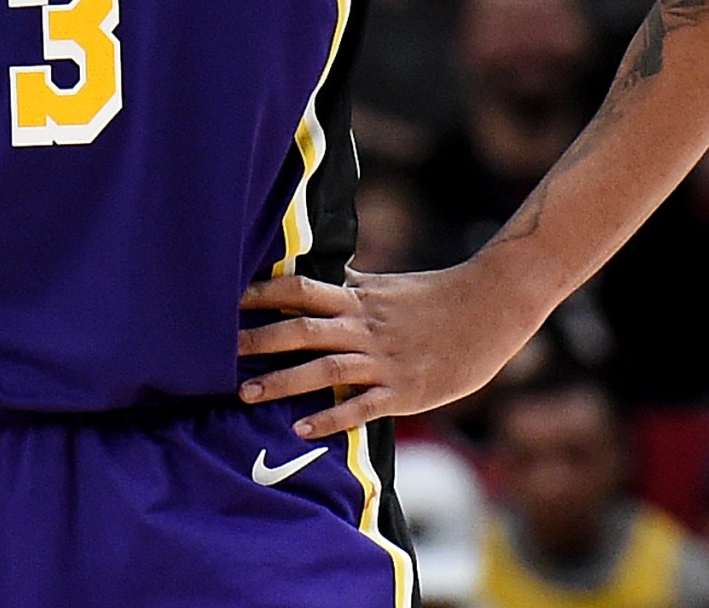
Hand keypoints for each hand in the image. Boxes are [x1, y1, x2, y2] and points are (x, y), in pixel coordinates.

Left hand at [235, 264, 540, 438]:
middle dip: (258, 341)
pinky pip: (362, 406)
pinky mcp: (405, 390)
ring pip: (324, 369)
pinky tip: (303, 429)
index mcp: (358, 298)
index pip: (299, 291)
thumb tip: (311, 278)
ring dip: (283, 382)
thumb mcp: (386, 287)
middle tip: (215, 353)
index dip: (262, 295)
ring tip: (245, 394)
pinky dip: (332, 417)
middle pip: (301, 330)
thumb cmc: (436, 296)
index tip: (224, 301)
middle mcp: (364, 327)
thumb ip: (349, 287)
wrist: (493, 306)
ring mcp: (384, 360)